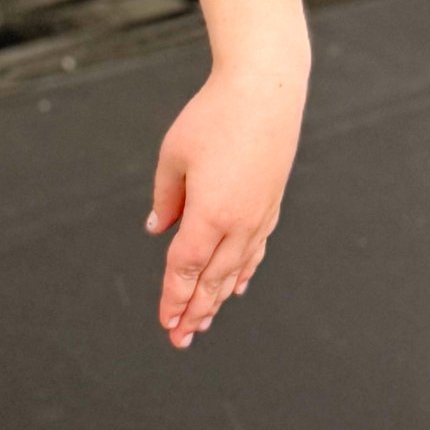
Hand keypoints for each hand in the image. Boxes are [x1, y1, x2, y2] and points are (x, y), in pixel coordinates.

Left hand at [145, 62, 304, 347]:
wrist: (266, 91)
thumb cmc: (214, 117)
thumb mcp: (174, 155)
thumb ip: (166, 198)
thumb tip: (158, 230)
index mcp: (210, 214)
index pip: (185, 268)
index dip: (173, 297)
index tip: (165, 322)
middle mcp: (239, 224)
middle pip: (212, 280)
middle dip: (193, 311)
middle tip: (180, 338)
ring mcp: (260, 216)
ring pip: (236, 270)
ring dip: (217, 298)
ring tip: (203, 322)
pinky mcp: (271, 205)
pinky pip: (255, 251)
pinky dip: (243, 273)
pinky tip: (238, 287)